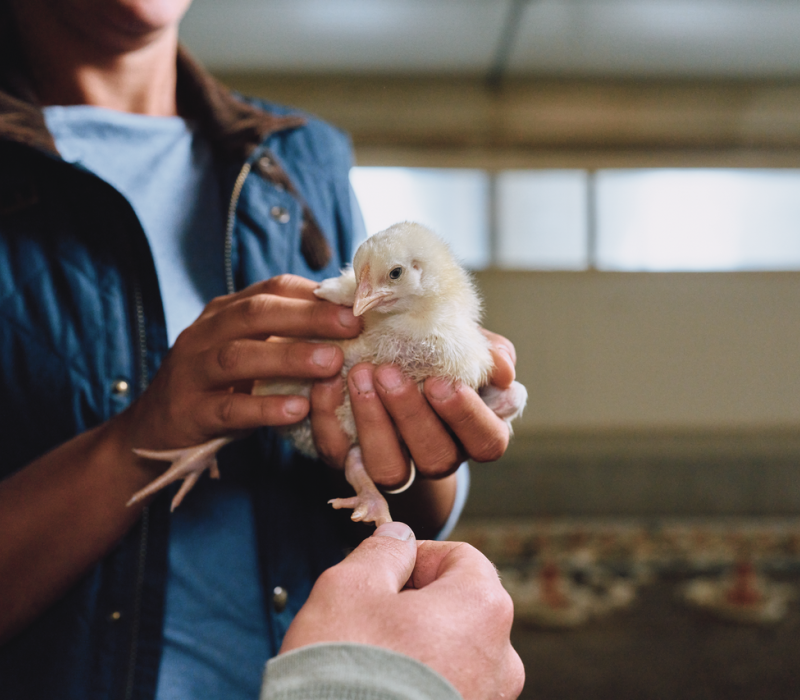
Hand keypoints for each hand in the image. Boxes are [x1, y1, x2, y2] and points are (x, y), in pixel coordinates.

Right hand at [124, 275, 361, 451]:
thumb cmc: (217, 387)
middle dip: (308, 317)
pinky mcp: (190, 412)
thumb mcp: (247, 352)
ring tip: (331, 363)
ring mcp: (193, 371)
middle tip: (351, 326)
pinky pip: (229, 408)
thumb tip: (347, 322)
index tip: (356, 304)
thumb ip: (285, 336)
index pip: (272, 289)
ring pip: (240, 356)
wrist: (153, 429)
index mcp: (225, 313)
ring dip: (289, 357)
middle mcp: (206, 334)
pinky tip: (297, 410)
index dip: (315, 294)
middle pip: (257, 315)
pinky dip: (264, 408)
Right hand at [280, 522, 524, 699]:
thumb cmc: (345, 672)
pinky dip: (421, 684)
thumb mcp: (350, 587)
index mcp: (483, 608)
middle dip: (418, 603)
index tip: (386, 571)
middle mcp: (501, 659)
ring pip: (456, 653)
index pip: (463, 558)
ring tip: (372, 660)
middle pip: (462, 606)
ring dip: (419, 646)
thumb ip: (383, 552)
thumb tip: (399, 539)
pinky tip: (381, 691)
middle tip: (371, 615)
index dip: (420, 556)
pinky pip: (449, 691)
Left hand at [310, 329, 518, 486]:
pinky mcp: (351, 459)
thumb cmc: (442, 359)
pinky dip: (329, 416)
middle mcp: (439, 456)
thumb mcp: (470, 350)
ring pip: (388, 467)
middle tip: (390, 372)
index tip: (442, 382)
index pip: (486, 441)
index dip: (466, 417)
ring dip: (372, 422)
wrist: (394, 366)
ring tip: (361, 374)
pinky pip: (338, 451)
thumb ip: (490, 354)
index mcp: (475, 433)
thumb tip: (503, 370)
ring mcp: (396, 464)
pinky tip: (327, 381)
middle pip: (435, 458)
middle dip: (410, 415)